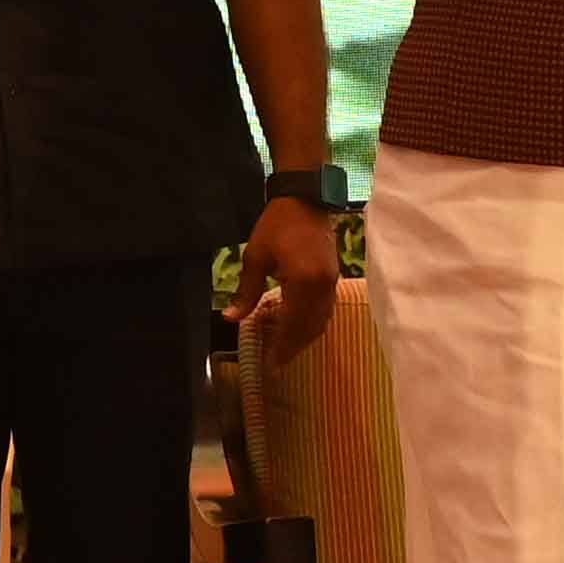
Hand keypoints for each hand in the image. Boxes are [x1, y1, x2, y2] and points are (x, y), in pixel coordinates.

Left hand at [238, 196, 342, 349]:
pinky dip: (312, 324)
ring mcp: (331, 283)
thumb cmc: (277, 225)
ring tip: (285, 350)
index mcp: (303, 282)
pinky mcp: (333, 278)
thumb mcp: (255, 257)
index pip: (292, 324)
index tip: (269, 364)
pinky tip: (298, 328)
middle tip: (276, 363)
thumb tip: (230, 318)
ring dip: (303, 338)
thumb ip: (246, 291)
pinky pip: (325, 310)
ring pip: (320, 322)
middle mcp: (322, 287)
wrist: (305, 199)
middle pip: (309, 328)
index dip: (280, 346)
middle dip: (292, 348)